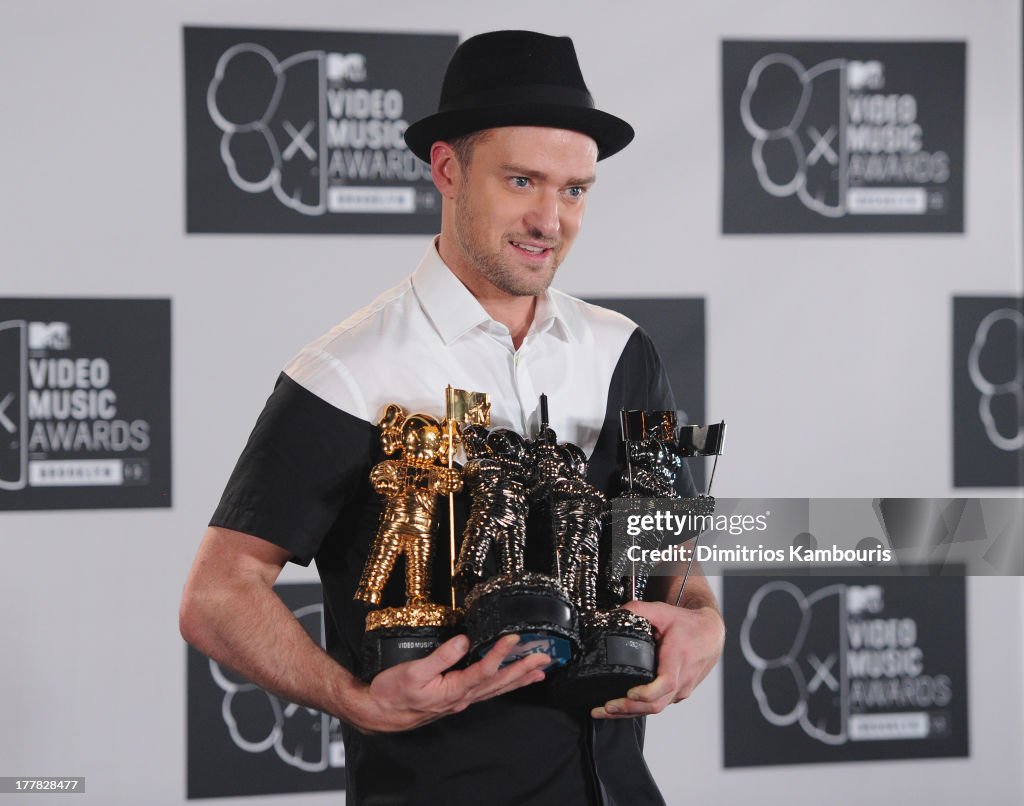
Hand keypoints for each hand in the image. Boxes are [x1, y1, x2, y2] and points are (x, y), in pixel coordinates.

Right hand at [347, 633, 548, 732]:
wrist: (378, 712)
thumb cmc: (392, 693)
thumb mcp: (413, 671)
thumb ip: (441, 656)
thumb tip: (463, 640)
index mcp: (453, 690)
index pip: (484, 670)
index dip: (501, 654)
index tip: (514, 638)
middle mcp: (461, 697)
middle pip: (498, 682)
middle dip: (522, 669)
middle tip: (544, 658)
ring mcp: (460, 700)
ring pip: (496, 689)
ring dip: (518, 679)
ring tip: (538, 671)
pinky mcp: (456, 698)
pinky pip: (486, 691)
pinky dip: (503, 685)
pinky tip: (511, 680)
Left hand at [591, 600, 723, 718]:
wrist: (711, 634)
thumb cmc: (688, 624)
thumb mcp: (663, 611)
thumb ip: (639, 610)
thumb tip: (615, 613)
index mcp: (678, 659)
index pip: (666, 683)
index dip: (647, 692)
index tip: (629, 692)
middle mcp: (682, 678)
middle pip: (657, 704)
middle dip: (629, 708)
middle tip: (605, 707)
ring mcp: (682, 689)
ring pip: (657, 708)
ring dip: (631, 711)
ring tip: (606, 710)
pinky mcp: (679, 693)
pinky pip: (660, 705)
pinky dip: (641, 708)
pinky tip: (624, 707)